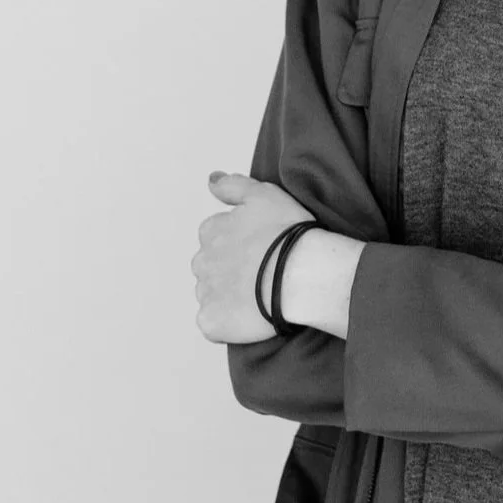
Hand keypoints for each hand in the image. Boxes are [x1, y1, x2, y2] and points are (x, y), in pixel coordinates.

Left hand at [192, 171, 313, 344]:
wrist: (300, 273)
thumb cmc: (288, 232)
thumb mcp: (265, 194)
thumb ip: (233, 185)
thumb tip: (211, 179)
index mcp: (211, 230)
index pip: (214, 235)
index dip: (239, 241)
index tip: (261, 246)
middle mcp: (202, 261)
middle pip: (211, 265)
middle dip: (229, 268)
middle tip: (263, 270)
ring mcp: (205, 293)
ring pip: (212, 294)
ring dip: (229, 294)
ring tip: (262, 293)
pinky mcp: (211, 321)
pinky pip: (213, 323)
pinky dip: (228, 321)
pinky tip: (252, 314)